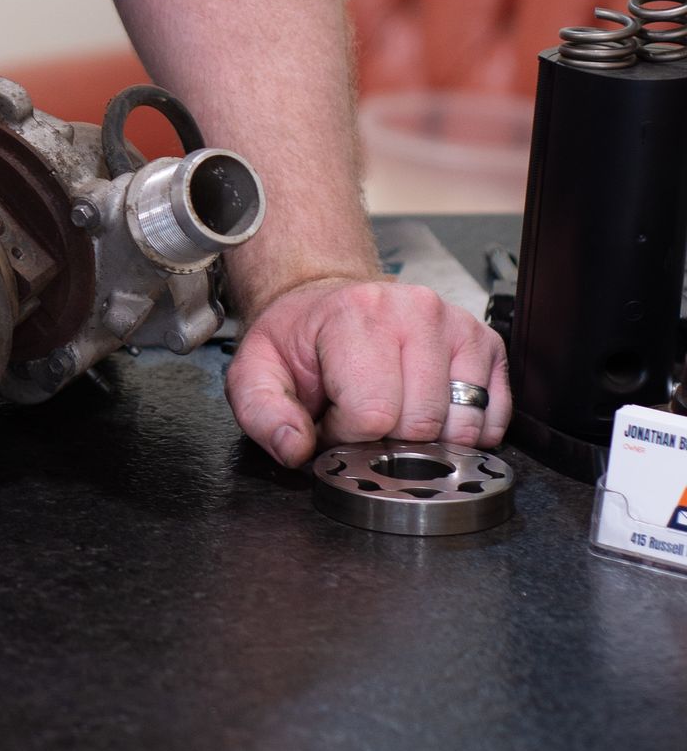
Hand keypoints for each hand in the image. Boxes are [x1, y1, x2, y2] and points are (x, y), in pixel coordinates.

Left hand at [225, 274, 511, 467]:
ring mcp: (456, 325)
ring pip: (461, 425)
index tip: (332, 417)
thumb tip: (295, 448)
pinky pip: (495, 414)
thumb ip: (263, 414)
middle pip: (420, 424)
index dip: (347, 435)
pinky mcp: (485, 342)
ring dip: (428, 437)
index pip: (372, 414)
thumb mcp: (256, 371)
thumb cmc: (301, 339)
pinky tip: (433, 412)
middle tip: (363, 414)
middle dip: (387, 439)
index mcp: (356, 315)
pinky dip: (468, 430)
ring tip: (396, 408)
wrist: (330, 302)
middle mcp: (415, 311)